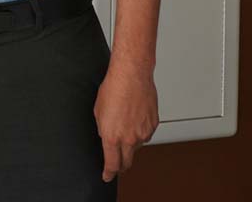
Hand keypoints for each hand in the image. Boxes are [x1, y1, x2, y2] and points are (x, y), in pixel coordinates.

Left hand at [93, 59, 158, 181]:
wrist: (131, 76)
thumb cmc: (113, 89)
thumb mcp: (98, 112)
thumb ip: (104, 130)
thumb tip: (107, 138)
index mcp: (113, 137)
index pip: (112, 164)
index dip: (108, 173)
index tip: (107, 176)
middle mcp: (129, 138)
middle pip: (126, 162)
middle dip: (120, 165)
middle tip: (116, 163)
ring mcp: (143, 133)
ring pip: (137, 147)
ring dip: (130, 144)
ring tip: (125, 125)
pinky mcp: (153, 125)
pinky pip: (145, 135)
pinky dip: (140, 131)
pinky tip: (134, 118)